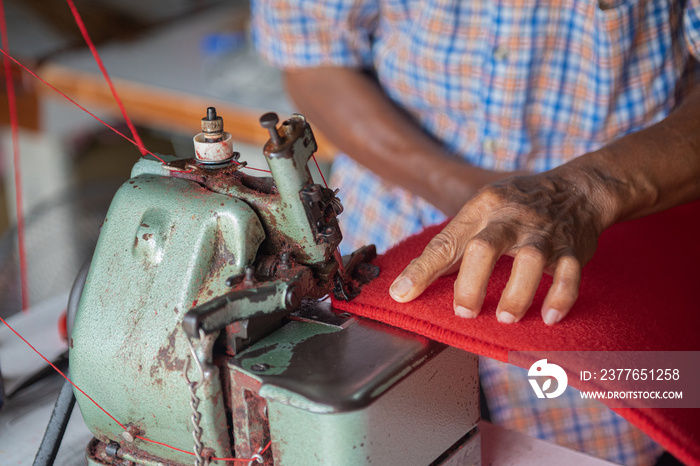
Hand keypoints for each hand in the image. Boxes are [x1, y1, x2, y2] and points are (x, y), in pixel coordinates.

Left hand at [389, 164, 614, 324]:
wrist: (576, 189)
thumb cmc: (515, 208)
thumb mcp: (480, 214)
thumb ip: (448, 248)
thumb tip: (406, 286)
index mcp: (481, 209)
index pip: (446, 242)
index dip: (422, 270)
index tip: (401, 295)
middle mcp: (511, 218)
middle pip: (485, 247)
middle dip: (471, 282)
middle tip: (464, 312)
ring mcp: (543, 233)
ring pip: (531, 261)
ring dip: (518, 294)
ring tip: (506, 318)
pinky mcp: (572, 248)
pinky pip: (569, 274)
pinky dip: (560, 296)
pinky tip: (548, 317)